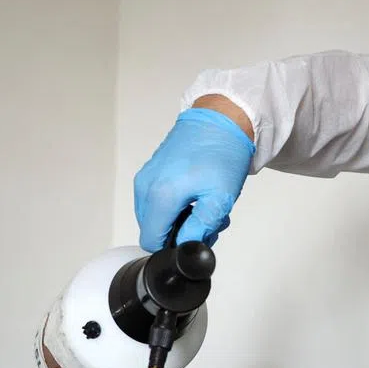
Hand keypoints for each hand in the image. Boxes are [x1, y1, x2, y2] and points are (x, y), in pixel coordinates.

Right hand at [134, 106, 255, 251]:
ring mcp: (145, 176)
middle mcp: (145, 186)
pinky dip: (175, 205)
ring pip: (155, 216)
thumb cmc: (223, 155)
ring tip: (206, 206)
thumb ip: (200, 229)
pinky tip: (197, 196)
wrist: (221, 120)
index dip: (173, 247)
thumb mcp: (220, 199)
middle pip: (153, 229)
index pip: (152, 241)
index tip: (196, 237)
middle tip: (208, 221)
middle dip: (179, 232)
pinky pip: (155, 200)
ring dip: (179, 219)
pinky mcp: (150, 170)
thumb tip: (186, 247)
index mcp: (160, 195)